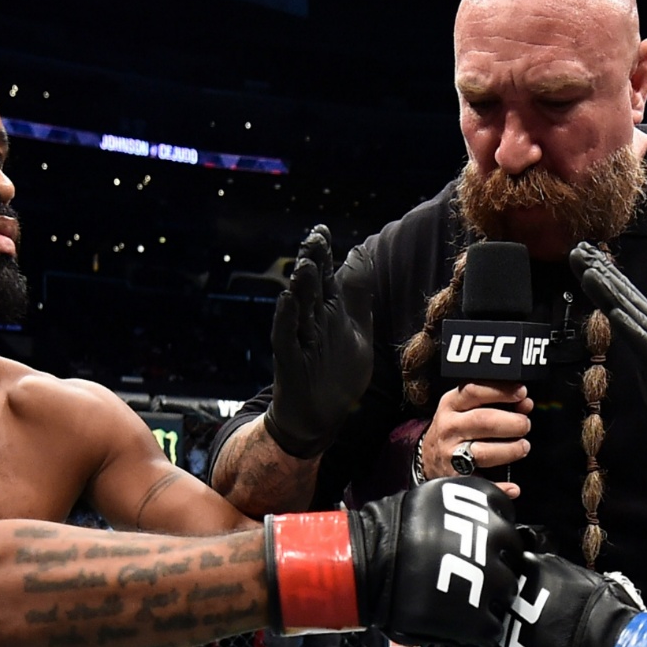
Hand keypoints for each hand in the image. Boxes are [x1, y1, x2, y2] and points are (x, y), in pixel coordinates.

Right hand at [263, 225, 373, 459]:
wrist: (319, 417)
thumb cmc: (338, 373)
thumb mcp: (356, 329)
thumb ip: (357, 294)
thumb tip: (359, 252)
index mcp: (328, 313)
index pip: (326, 277)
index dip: (324, 255)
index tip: (322, 230)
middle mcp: (312, 322)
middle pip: (312, 288)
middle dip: (312, 264)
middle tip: (313, 239)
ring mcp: (299, 340)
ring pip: (299, 309)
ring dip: (301, 288)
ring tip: (304, 266)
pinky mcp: (290, 361)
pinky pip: (286, 338)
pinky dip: (287, 320)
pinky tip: (288, 301)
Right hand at [353, 478, 524, 646]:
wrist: (365, 563)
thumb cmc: (390, 528)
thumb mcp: (435, 500)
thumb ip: (468, 513)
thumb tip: (489, 524)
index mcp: (486, 501)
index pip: (507, 521)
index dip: (492, 538)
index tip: (474, 546)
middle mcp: (497, 534)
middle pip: (512, 558)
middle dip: (493, 566)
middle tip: (465, 575)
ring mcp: (493, 577)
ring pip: (507, 592)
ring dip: (488, 597)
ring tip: (458, 599)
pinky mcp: (481, 617)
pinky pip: (493, 627)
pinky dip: (476, 628)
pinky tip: (454, 620)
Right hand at [420, 382, 533, 498]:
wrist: (429, 457)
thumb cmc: (456, 428)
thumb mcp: (466, 407)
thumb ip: (495, 402)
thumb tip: (525, 403)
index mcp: (451, 405)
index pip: (475, 391)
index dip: (501, 392)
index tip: (522, 393)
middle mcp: (449, 428)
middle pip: (483, 421)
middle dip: (512, 423)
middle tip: (525, 425)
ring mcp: (451, 454)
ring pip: (483, 452)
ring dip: (510, 450)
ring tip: (522, 447)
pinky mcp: (455, 478)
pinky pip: (480, 484)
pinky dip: (500, 487)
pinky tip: (512, 487)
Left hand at [569, 243, 646, 465]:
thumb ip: (638, 341)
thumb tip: (618, 323)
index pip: (625, 299)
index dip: (603, 275)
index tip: (581, 254)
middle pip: (627, 300)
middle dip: (601, 275)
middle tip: (578, 250)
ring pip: (635, 318)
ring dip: (612, 294)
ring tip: (591, 273)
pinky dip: (633, 331)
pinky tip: (616, 315)